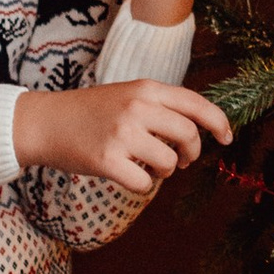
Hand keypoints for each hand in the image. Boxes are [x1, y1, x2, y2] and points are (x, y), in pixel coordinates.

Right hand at [11, 78, 230, 191]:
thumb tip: (198, 128)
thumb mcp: (126, 94)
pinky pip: (145, 183)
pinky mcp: (108, 160)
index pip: (196, 103)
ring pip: (169, 162)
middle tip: (182, 160)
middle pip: (188, 135)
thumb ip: (159, 105)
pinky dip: (142, 185)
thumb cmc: (89, 112)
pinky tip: (128, 175)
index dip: (218, 122)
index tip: (227, 138)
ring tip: (146, 164)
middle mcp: (137, 107)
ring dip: (164, 170)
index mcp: (145, 88)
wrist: (45, 122)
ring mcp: (123, 134)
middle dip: (191, 153)